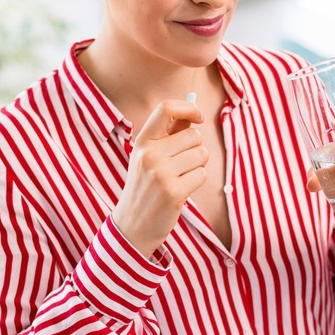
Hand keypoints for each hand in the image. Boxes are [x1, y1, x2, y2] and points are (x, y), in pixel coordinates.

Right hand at [112, 100, 207, 256]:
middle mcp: (150, 155)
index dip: (189, 108)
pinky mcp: (174, 192)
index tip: (198, 118)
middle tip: (182, 164)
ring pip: (202, 154)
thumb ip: (168, 136)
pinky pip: (202, 174)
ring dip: (198, 166)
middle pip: (193, 135)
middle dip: (195, 148)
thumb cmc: (145, 187)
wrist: (132, 225)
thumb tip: (193, 116)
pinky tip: (182, 190)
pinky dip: (197, 181)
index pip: (167, 108)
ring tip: (181, 178)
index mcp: (142, 142)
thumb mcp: (148, 158)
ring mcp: (161, 174)